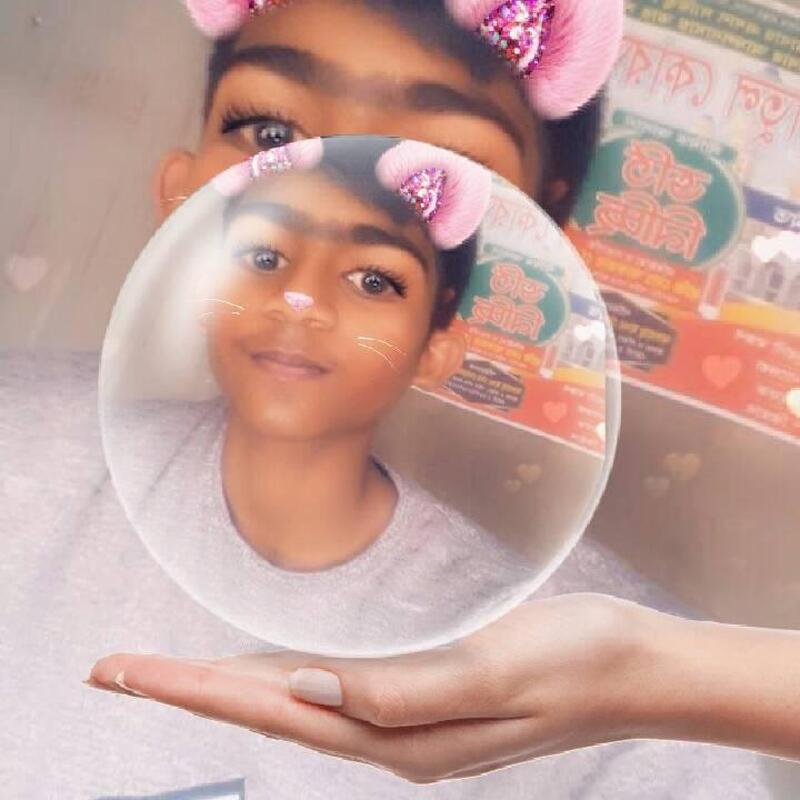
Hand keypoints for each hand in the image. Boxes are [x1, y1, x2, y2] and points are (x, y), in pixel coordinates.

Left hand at [88, 593, 654, 782]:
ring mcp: (410, 719)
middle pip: (269, 713)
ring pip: (295, 705)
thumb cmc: (576, 657)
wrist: (636, 664)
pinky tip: (269, 669)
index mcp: (403, 735)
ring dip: (228, 687)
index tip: (124, 671)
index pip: (274, 713)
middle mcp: (395, 735)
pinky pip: (333, 690)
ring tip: (172, 672)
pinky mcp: (427, 693)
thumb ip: (405, 691)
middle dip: (190, 690)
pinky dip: (282, 679)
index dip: (196, 690)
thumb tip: (307, 691)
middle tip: (117, 668)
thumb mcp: (497, 670)